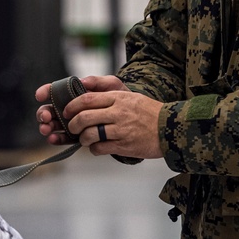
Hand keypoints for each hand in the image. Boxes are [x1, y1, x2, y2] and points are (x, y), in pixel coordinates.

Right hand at [35, 74, 124, 144]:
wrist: (131, 118)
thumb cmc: (120, 98)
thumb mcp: (112, 86)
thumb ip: (98, 81)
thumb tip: (82, 82)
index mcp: (74, 94)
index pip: (56, 91)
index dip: (46, 92)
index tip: (40, 95)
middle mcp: (70, 108)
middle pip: (50, 109)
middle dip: (44, 113)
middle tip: (46, 117)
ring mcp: (72, 123)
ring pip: (53, 125)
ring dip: (47, 127)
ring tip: (47, 129)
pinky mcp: (77, 137)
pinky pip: (63, 138)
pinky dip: (56, 139)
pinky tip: (53, 139)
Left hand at [36, 75, 163, 157]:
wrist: (171, 128)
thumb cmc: (149, 112)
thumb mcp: (131, 96)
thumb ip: (109, 94)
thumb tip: (85, 89)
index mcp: (119, 98)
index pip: (87, 99)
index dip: (72, 106)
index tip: (67, 111)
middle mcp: (118, 112)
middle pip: (84, 117)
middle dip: (73, 124)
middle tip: (72, 128)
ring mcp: (121, 130)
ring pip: (90, 134)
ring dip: (82, 139)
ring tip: (84, 139)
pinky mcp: (124, 145)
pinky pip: (100, 148)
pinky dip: (94, 149)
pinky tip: (97, 147)